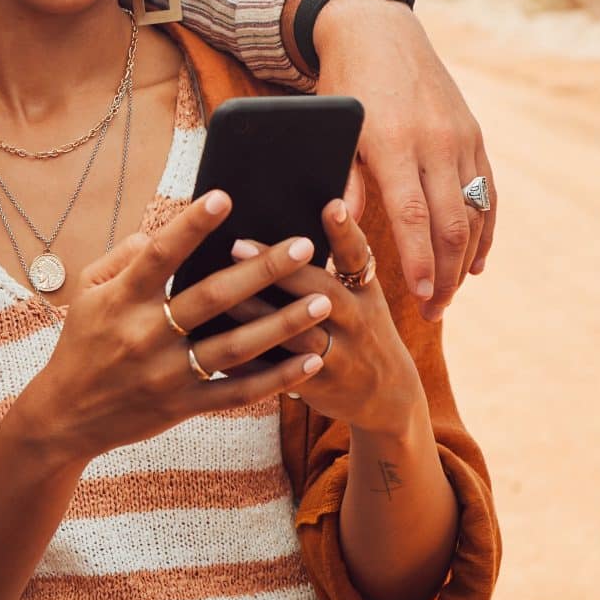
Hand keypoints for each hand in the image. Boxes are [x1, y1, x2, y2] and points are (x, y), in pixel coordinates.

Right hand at [11, 191, 331, 464]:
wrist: (65, 416)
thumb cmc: (81, 344)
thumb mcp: (86, 292)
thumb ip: (122, 257)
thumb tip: (157, 233)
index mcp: (120, 300)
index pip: (160, 254)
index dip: (191, 225)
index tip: (225, 197)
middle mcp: (145, 335)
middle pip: (212, 297)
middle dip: (262, 270)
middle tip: (303, 246)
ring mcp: (166, 374)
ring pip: (234, 347)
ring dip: (283, 324)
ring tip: (321, 302)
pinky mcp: (183, 406)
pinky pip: (237, 392)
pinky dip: (276, 378)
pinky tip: (310, 360)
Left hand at [229, 202, 427, 436]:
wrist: (387, 395)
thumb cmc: (360, 330)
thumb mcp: (362, 296)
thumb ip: (335, 263)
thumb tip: (293, 222)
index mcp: (363, 291)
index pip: (357, 256)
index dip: (345, 231)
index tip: (331, 204)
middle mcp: (356, 320)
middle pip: (319, 291)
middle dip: (279, 269)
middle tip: (237, 244)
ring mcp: (341, 355)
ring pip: (295, 334)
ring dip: (256, 313)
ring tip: (217, 292)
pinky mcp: (320, 387)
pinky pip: (278, 373)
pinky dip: (246, 360)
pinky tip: (212, 342)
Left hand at [309, 0, 495, 321]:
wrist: (378, 31)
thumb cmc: (343, 86)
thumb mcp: (334, 131)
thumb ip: (342, 180)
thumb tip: (338, 233)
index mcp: (393, 142)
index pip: (411, 215)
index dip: (419, 261)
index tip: (420, 298)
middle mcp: (434, 141)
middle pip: (449, 222)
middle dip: (444, 274)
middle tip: (433, 312)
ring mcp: (460, 138)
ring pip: (473, 212)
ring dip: (464, 260)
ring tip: (450, 296)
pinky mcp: (474, 135)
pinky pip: (487, 192)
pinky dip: (485, 231)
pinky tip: (476, 262)